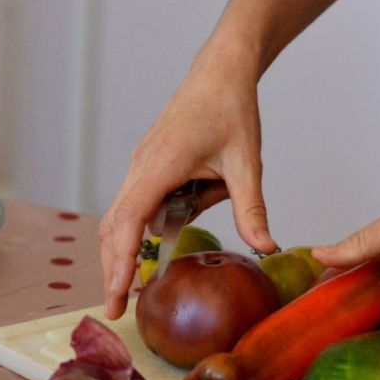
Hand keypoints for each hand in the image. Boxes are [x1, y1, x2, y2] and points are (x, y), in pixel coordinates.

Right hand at [99, 45, 278, 319]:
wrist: (221, 70)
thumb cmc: (232, 108)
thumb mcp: (247, 161)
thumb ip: (252, 208)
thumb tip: (266, 248)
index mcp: (159, 166)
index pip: (130, 222)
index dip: (121, 260)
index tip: (118, 294)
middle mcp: (141, 167)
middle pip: (114, 226)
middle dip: (113, 268)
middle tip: (116, 310)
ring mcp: (141, 166)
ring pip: (122, 217)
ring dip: (127, 250)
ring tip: (133, 288)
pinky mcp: (149, 166)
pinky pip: (139, 204)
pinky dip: (143, 230)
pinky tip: (161, 245)